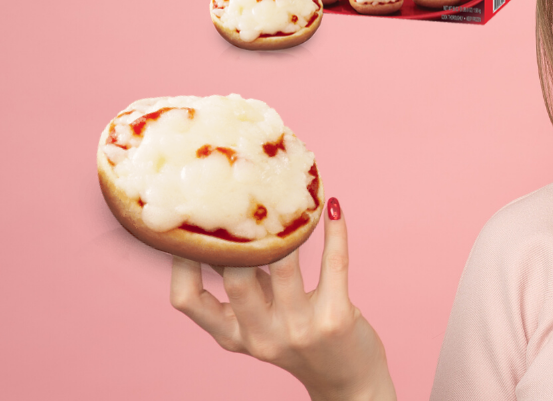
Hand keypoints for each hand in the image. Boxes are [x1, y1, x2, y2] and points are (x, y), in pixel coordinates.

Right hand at [169, 198, 395, 400]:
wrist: (347, 380)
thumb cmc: (299, 337)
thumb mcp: (260, 319)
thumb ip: (241, 282)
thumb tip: (220, 228)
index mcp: (233, 335)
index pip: (187, 301)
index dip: (181, 261)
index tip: (186, 225)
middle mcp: (262, 336)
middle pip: (235, 279)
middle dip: (237, 236)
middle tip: (243, 197)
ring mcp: (300, 329)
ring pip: (285, 266)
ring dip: (287, 227)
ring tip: (287, 197)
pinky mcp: (336, 318)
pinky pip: (334, 264)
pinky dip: (336, 232)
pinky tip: (335, 210)